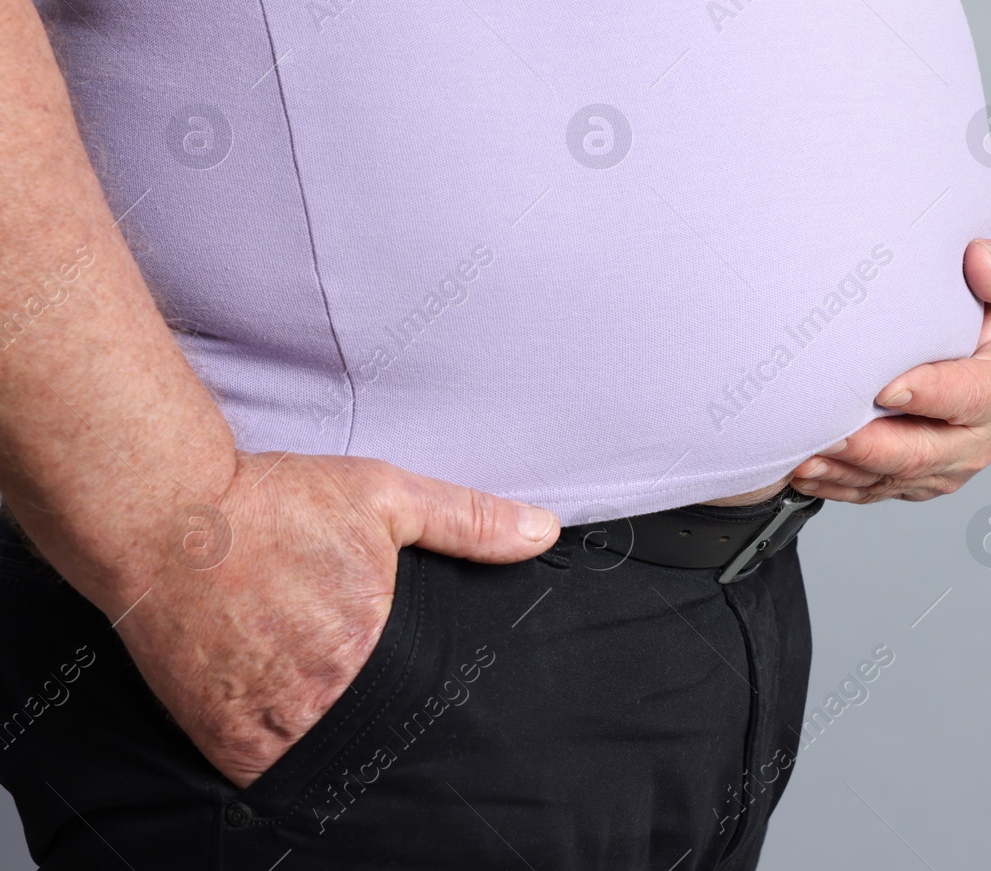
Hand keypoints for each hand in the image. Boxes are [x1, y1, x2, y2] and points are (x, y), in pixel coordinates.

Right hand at [110, 452, 559, 787]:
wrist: (165, 516)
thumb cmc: (275, 503)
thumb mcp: (386, 496)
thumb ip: (469, 520)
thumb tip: (543, 532)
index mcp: (376, 642)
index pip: (428, 699)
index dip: (428, 694)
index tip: (421, 681)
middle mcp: (327, 692)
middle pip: (380, 731)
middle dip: (385, 716)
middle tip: (368, 684)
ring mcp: (273, 722)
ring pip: (329, 758)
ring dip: (335, 739)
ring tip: (329, 700)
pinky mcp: (224, 740)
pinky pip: (272, 775)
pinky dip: (286, 757)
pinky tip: (291, 721)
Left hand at [789, 236, 990, 502]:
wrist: (975, 323)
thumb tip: (981, 260)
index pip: (972, 397)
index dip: (930, 395)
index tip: (886, 389)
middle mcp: (981, 434)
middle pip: (924, 454)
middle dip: (875, 449)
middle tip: (831, 436)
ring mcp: (944, 461)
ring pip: (892, 479)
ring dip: (847, 471)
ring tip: (805, 459)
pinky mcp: (913, 475)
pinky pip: (872, 488)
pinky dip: (836, 483)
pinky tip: (804, 471)